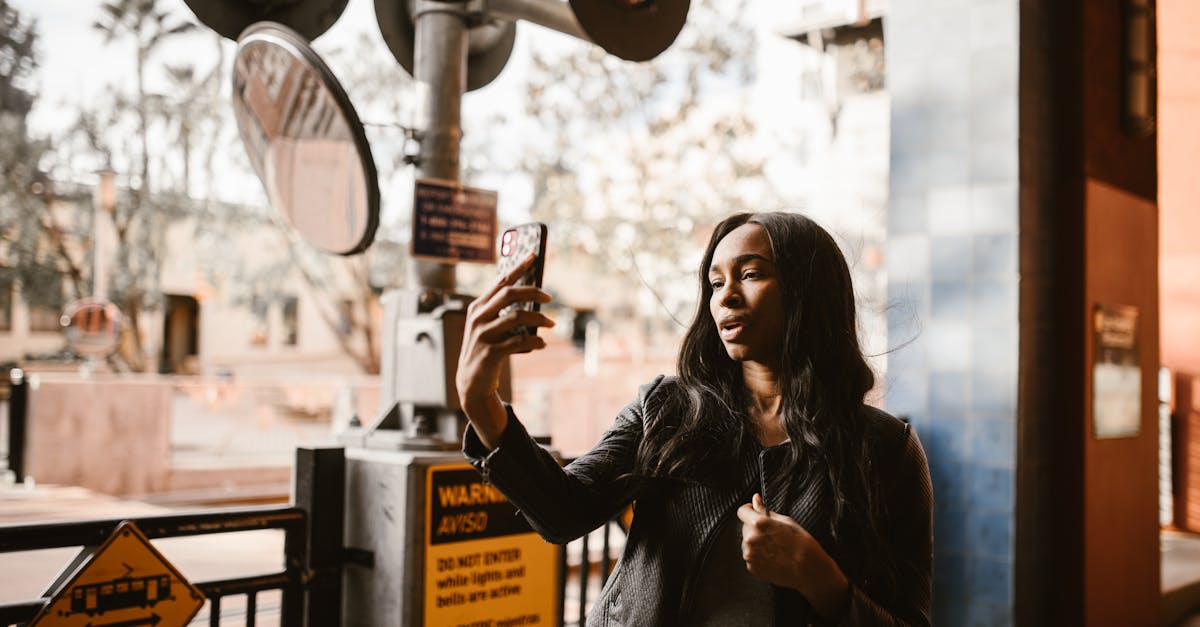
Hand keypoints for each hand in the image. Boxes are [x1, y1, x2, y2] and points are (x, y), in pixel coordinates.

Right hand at [455, 253, 554, 447]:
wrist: (471, 382)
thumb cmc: (486, 349)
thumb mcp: (489, 326)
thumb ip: (503, 311)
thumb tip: (533, 295)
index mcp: (478, 306)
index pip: (501, 281)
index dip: (518, 267)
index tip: (534, 255)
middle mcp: (478, 317)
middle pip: (509, 294)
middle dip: (532, 292)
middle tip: (550, 298)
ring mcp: (482, 335)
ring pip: (516, 317)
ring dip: (538, 319)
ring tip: (551, 324)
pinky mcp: (490, 352)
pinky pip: (518, 341)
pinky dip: (535, 341)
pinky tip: (542, 343)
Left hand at [738, 493, 848, 620]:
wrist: (808, 569)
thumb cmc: (801, 543)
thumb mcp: (785, 521)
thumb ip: (765, 511)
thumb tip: (755, 500)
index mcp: (758, 524)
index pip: (742, 511)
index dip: (749, 509)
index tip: (755, 511)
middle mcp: (750, 540)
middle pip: (746, 527)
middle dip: (755, 527)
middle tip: (772, 533)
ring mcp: (750, 555)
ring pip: (748, 542)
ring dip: (756, 542)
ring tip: (774, 546)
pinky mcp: (752, 567)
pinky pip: (751, 555)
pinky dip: (759, 554)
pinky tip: (773, 556)